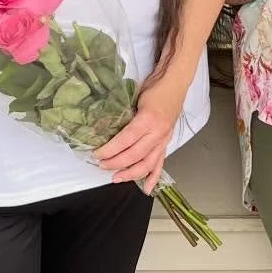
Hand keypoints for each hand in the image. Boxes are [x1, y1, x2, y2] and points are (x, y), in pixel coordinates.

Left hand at [94, 74, 186, 193]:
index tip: (97, 154)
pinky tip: (147, 188)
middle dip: (116, 163)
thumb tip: (106, 126)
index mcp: (148, 119)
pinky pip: (160, 163)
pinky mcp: (167, 142)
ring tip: (116, 178)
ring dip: (131, 174)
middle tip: (101, 165)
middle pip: (135, 155)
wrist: (175, 83)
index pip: (125, 140)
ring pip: (147, 163)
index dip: (110, 150)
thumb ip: (124, 114)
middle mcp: (157, 132)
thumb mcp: (135, 96)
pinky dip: (153, 177)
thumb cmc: (155, 87)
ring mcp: (164, 139)